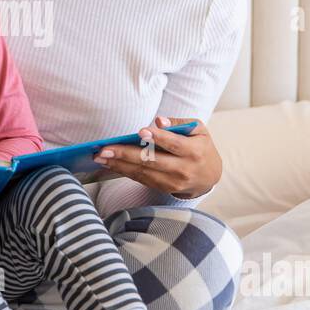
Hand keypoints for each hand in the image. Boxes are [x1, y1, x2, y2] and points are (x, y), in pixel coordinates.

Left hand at [92, 116, 220, 198]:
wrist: (209, 177)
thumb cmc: (201, 147)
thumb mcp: (198, 130)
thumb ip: (179, 123)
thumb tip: (159, 121)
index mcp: (194, 151)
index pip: (174, 144)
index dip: (158, 138)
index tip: (140, 132)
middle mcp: (183, 169)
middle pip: (152, 161)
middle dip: (126, 154)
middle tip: (105, 149)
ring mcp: (173, 182)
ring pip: (143, 172)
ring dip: (119, 165)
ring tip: (101, 157)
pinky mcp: (164, 188)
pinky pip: (142, 179)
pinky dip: (124, 171)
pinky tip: (110, 164)